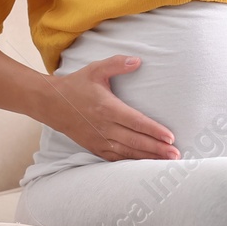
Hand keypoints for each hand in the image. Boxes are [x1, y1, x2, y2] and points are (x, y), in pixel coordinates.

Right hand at [40, 55, 182, 162]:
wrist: (50, 104)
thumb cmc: (77, 85)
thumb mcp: (96, 69)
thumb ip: (117, 63)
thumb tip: (138, 60)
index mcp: (107, 108)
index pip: (136, 122)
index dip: (154, 130)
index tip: (171, 136)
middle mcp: (104, 127)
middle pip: (135, 141)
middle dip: (157, 148)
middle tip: (176, 153)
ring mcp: (98, 140)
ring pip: (127, 153)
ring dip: (148, 158)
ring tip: (167, 161)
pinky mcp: (93, 147)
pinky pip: (115, 158)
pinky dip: (130, 162)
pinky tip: (144, 165)